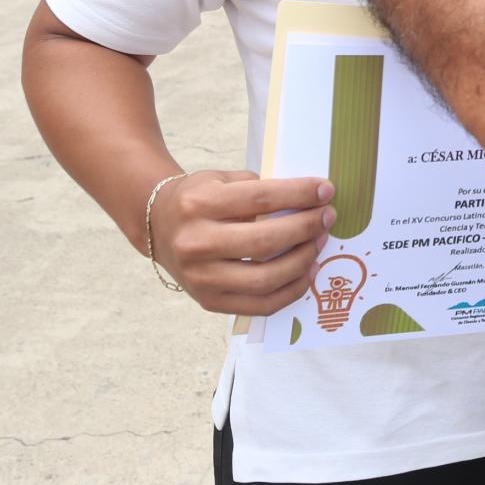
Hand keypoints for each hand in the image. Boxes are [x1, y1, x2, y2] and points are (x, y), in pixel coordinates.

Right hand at [151, 171, 336, 316]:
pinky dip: (290, 291)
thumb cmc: (200, 199)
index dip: (299, 194)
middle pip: (264, 242)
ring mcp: (200, 278)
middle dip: (305, 228)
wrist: (158, 226)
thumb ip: (259, 189)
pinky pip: (260, 305)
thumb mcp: (221, 180)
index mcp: (199, 204)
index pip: (260, 199)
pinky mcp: (209, 302)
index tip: (326, 190)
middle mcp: (195, 243)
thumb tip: (309, 200)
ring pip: (264, 279)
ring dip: (302, 261)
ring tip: (319, 242)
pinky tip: (307, 272)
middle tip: (327, 217)